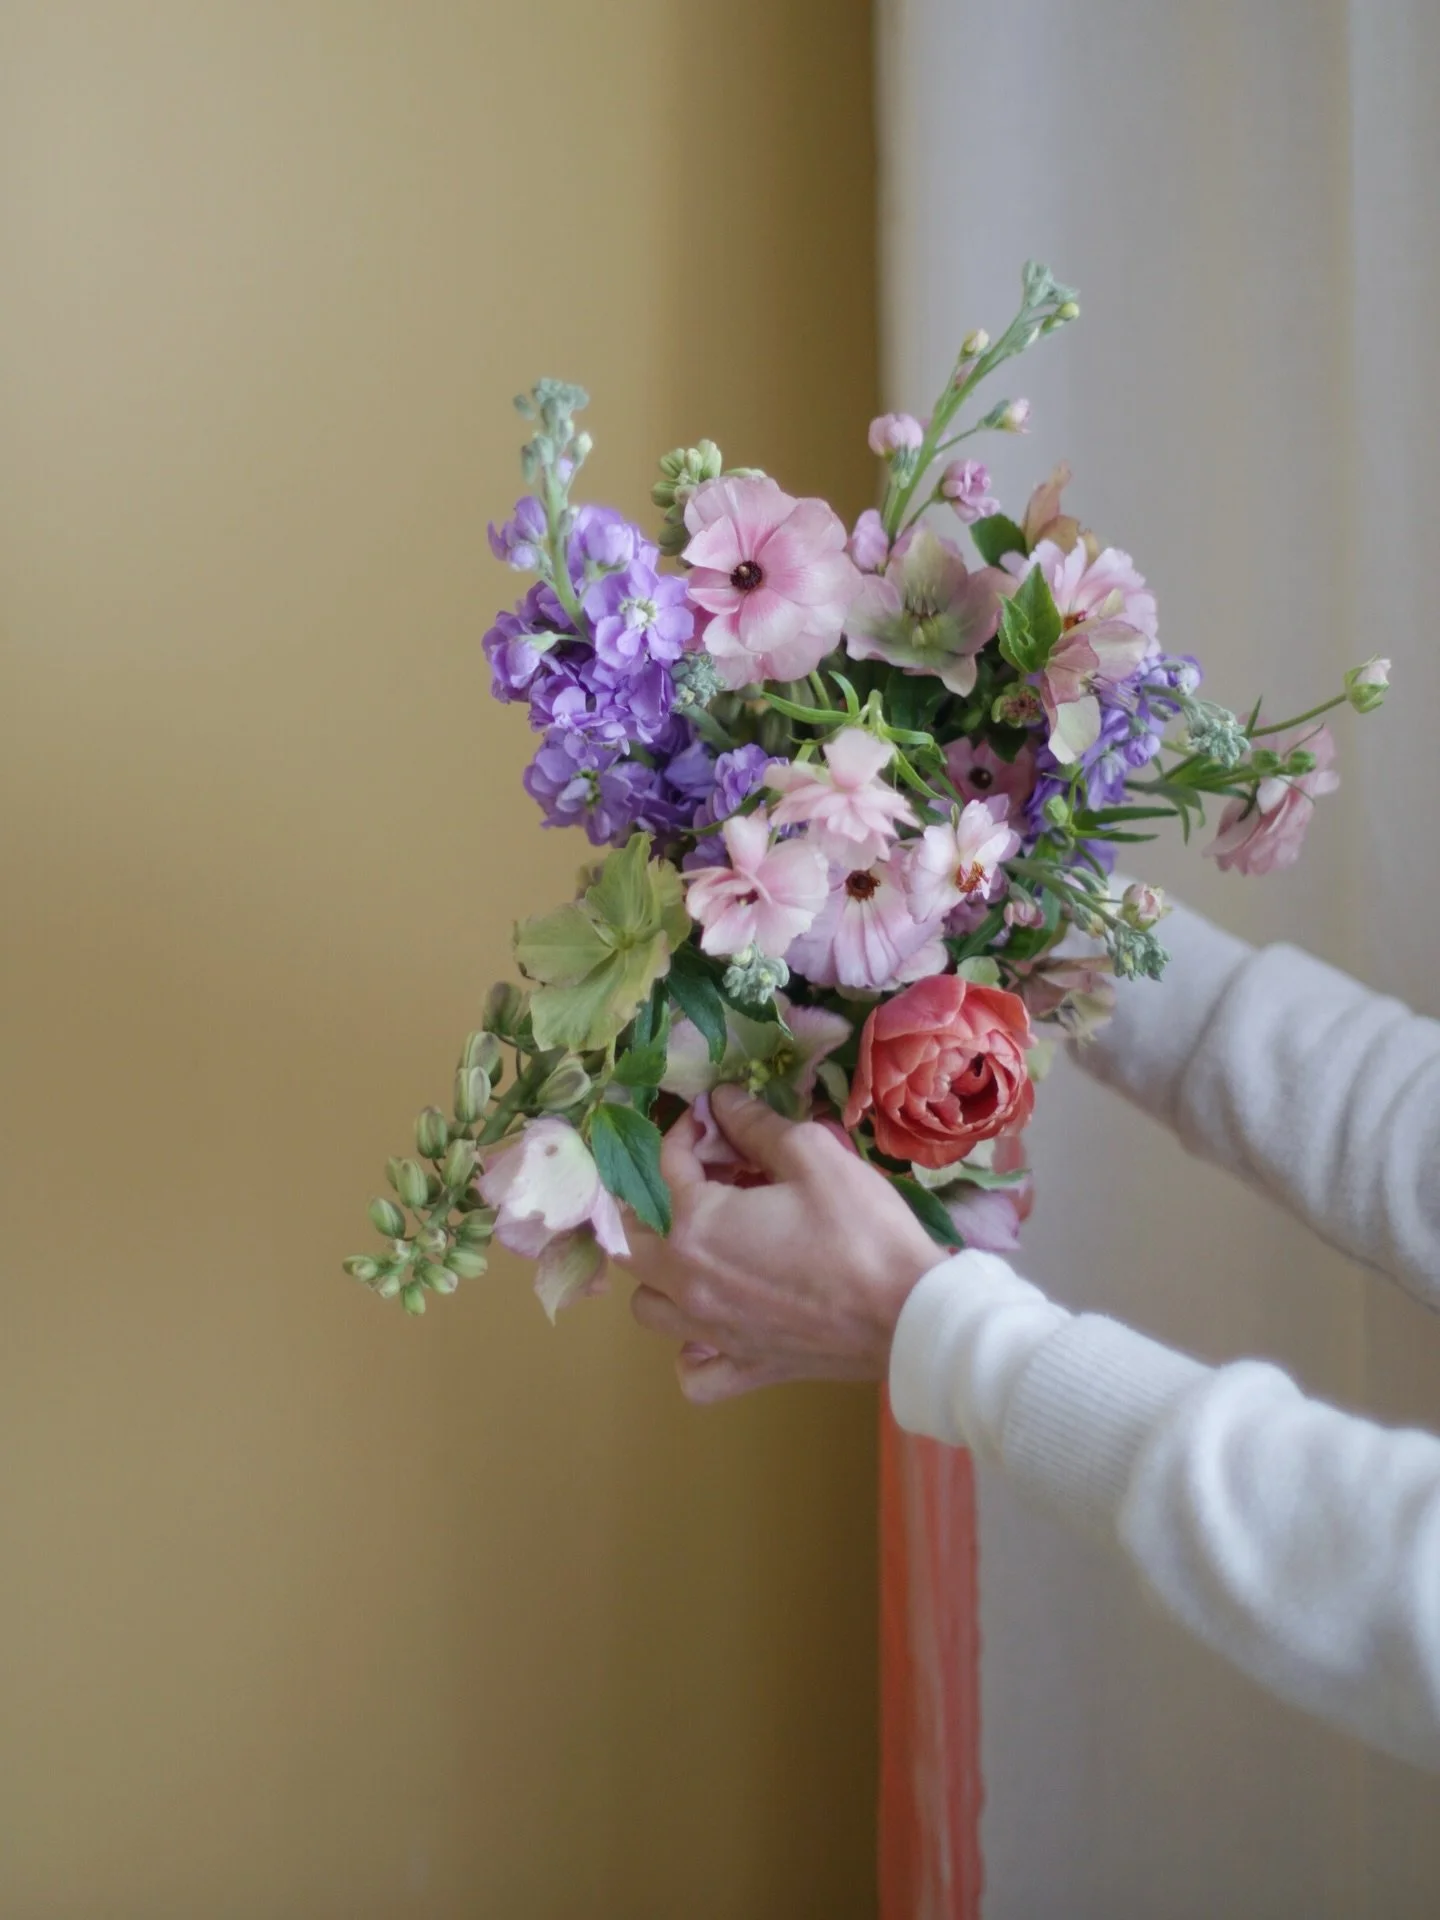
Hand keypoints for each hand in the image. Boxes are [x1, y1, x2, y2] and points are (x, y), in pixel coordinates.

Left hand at [621, 1085, 941, 1404]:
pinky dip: (691, 1353)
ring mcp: (712, 1333)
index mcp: (696, 1226)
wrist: (908, 1313)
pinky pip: (693, 1374)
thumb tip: (720, 1101)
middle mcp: (687, 1284)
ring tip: (702, 1250)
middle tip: (704, 1181)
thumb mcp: (813, 1155)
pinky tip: (714, 1328)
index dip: (687, 1132)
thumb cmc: (861, 1229)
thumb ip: (756, 1125)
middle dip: (656, 1201)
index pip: (666, 1167)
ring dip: (661, 1274)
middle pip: (634, 1240)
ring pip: (649, 1307)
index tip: (715, 1119)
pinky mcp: (745, 1368)